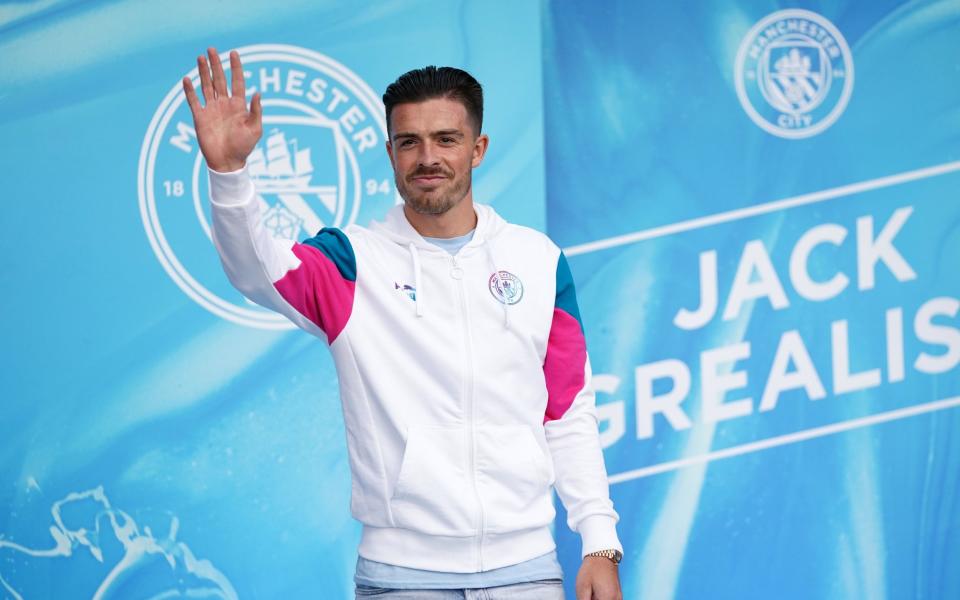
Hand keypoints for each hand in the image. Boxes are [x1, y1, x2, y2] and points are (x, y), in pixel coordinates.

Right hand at [182, 47, 262, 172]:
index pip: (237, 82)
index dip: (236, 68)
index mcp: (238, 106)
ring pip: (206, 86)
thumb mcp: (255, 129)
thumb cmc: (244, 147)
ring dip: (203, 72)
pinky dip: (190, 91)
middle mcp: (224, 104)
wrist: (228, 162)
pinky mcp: (200, 117)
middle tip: (212, 49)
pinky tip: (187, 79)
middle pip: (219, 80)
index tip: (234, 53)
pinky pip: (193, 101)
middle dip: (216, 65)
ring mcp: (211, 110)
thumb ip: (256, 111)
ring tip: (200, 57)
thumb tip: (258, 92)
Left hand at [575, 556, 621, 599]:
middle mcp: (616, 599)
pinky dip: (601, 598)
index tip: (586, 596)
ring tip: (592, 590)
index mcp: (607, 598)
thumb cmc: (592, 568)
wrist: (603, 554)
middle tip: (588, 592)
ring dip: (597, 599)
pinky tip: (596, 591)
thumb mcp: (582, 586)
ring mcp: (618, 597)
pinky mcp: (618, 595)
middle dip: (593, 599)